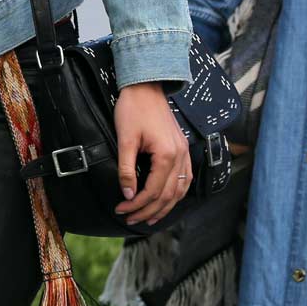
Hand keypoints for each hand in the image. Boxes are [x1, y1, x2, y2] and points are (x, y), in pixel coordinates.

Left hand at [113, 82, 191, 225]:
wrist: (146, 86)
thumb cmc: (133, 108)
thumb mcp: (125, 139)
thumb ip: (126, 169)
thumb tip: (128, 195)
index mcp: (167, 155)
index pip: (153, 191)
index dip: (136, 205)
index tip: (121, 210)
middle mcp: (181, 156)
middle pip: (168, 195)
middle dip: (148, 211)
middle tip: (130, 219)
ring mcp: (184, 152)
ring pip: (180, 190)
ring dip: (165, 207)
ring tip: (148, 218)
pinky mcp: (182, 148)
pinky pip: (185, 178)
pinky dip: (176, 193)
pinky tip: (167, 200)